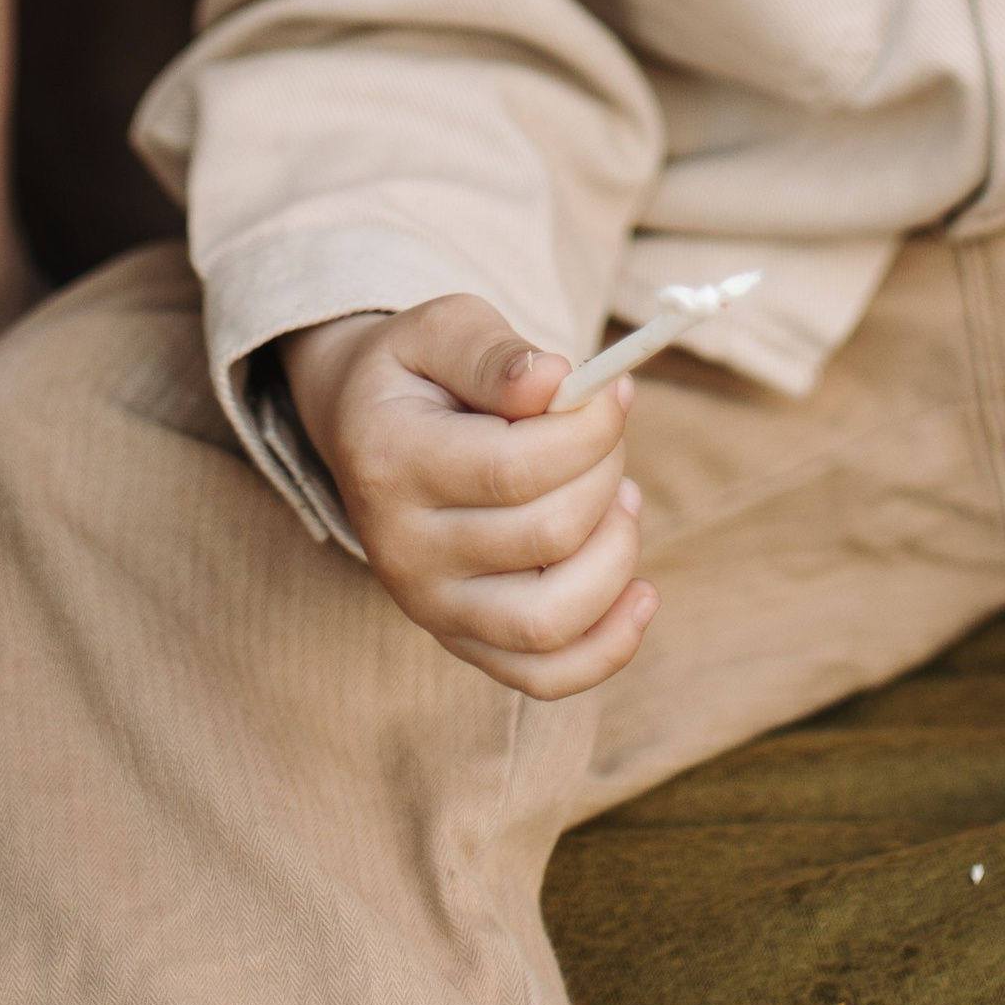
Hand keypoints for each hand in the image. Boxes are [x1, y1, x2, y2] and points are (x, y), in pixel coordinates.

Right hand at [282, 297, 655, 694]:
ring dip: (615, 553)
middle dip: (605, 472)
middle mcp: (403, 551)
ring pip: (551, 620)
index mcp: (392, 462)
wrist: (364, 427)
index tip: (615, 389)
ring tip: (620, 497)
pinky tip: (641, 591)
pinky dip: (607, 646)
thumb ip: (495, 352)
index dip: (590, 429)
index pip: (517, 468)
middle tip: (605, 433)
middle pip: (548, 535)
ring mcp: (430, 607)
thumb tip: (556, 380)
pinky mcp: (460, 640)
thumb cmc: (418, 371)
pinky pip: (544, 676)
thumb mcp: (443, 328)